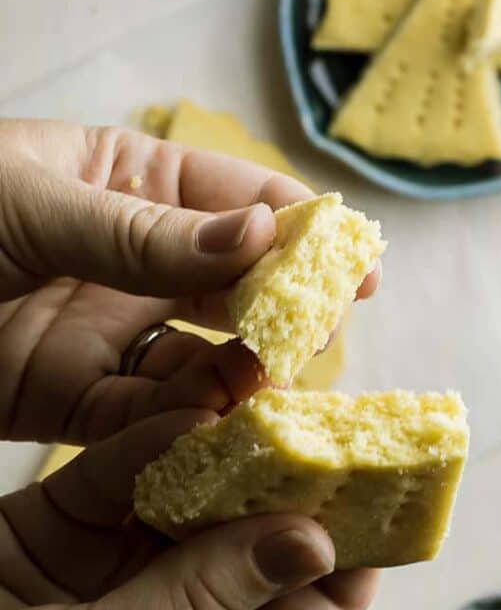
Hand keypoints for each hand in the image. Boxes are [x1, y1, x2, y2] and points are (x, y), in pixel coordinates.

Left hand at [0, 119, 379, 443]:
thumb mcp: (34, 202)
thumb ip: (146, 232)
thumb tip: (263, 234)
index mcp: (128, 182)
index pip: (237, 199)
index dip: (302, 230)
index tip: (358, 265)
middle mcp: (132, 261)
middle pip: (232, 285)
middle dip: (283, 311)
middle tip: (324, 338)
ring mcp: (108, 333)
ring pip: (201, 359)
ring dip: (241, 376)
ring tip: (277, 391)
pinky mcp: (78, 402)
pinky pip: (147, 418)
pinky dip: (182, 426)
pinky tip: (213, 427)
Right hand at [0, 411, 378, 609]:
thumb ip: (195, 604)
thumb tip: (310, 540)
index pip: (318, 601)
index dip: (356, 537)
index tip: (383, 468)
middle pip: (264, 527)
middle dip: (292, 468)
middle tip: (328, 395)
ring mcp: (126, 560)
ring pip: (198, 483)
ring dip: (227, 435)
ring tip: (265, 375)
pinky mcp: (69, 517)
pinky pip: (126, 465)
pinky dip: (151, 433)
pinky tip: (184, 395)